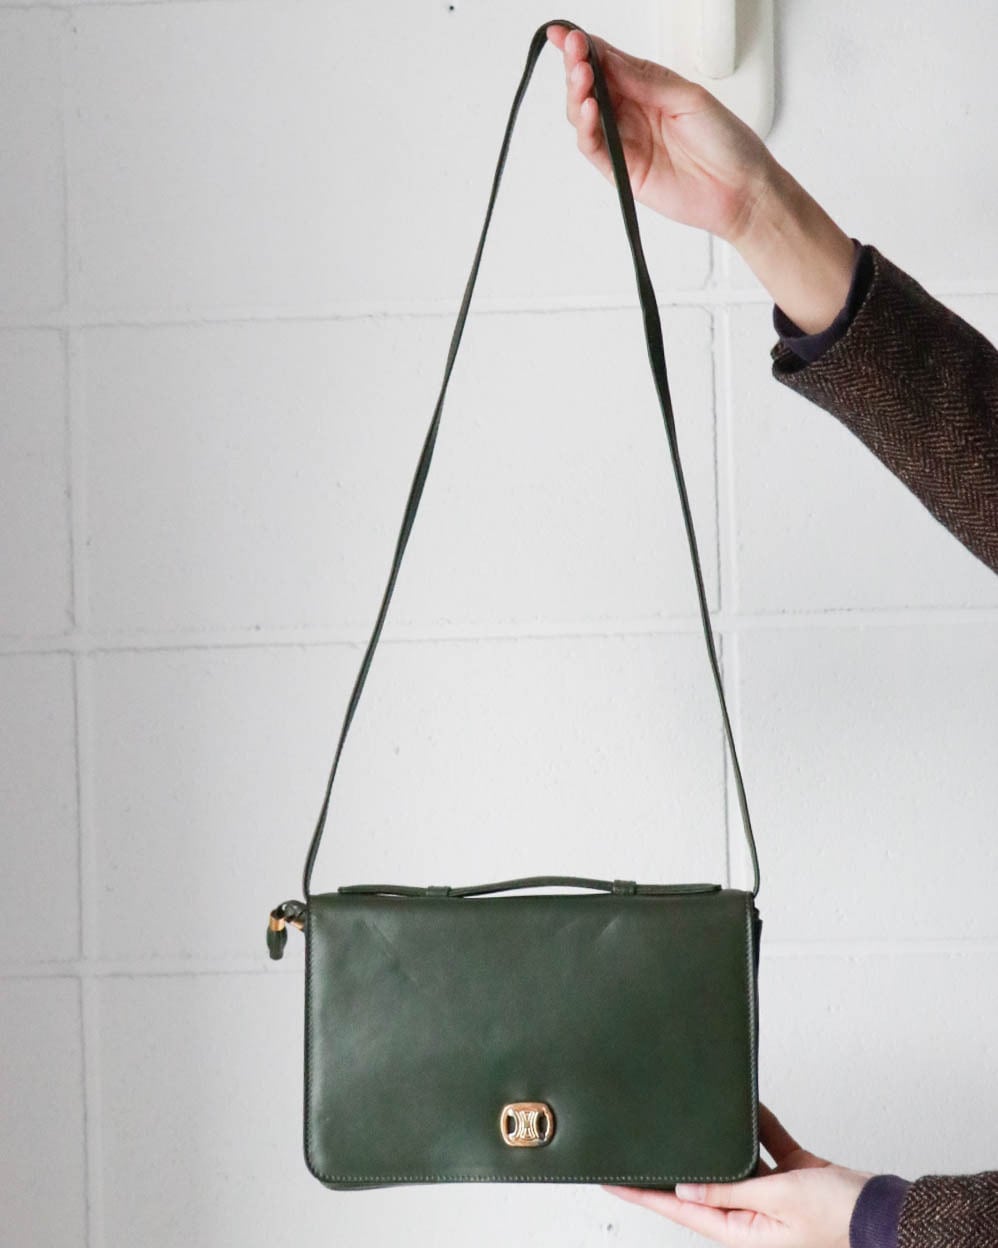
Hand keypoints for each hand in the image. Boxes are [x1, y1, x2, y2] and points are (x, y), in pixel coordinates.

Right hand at [545, 24, 780, 246]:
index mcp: (650, 87)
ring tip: (582, 76)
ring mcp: (625, 141)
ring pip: (585, 115)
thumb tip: (609, 60)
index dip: (585, 46)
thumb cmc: (726, 143)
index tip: (566, 33)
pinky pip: (594, 147)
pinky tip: (588, 108)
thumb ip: (646, 81)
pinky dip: (585, 128)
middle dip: (576, 64)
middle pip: (591, 85)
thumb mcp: (689, 97)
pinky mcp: (622, 170)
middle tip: (572, 50)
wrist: (740, 189)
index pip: (608, 61)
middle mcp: (633, 112)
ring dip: (577, 93)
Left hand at [603, 1103, 873, 1247]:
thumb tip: (685, 1186)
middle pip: (702, 1184)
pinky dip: (757, 1123)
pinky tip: (745, 1101)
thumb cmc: (838, 1217)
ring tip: (686, 1114)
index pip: (680, 1208)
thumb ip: (729, 1191)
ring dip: (716, 1138)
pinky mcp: (793, 1175)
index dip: (644, 1193)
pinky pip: (766, 1144)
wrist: (886, 1211)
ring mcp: (772, 1195)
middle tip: (641, 1141)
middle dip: (674, 1163)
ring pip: (732, 1161)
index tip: (611, 1180)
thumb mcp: (776, 1199)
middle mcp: (752, 1214)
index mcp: (742, 1231)